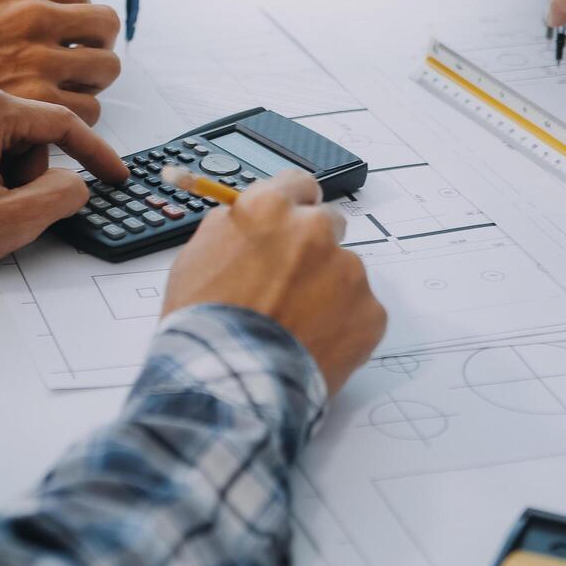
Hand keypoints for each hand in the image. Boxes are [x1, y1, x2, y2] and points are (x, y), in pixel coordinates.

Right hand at [0, 0, 121, 146]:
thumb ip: (20, 0)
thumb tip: (62, 11)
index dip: (78, 22)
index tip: (70, 38)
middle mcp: (35, 15)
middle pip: (105, 26)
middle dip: (95, 47)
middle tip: (80, 64)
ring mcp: (41, 59)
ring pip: (104, 69)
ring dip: (90, 83)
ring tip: (65, 92)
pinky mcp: (39, 100)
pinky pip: (88, 109)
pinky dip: (75, 115)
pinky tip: (49, 115)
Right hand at [161, 172, 385, 393]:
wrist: (230, 381)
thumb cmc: (204, 323)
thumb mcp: (196, 256)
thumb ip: (232, 228)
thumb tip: (247, 220)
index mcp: (268, 208)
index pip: (298, 184)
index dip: (292, 207)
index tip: (291, 224)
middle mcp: (314, 230)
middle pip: (328, 224)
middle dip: (312, 248)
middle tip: (289, 284)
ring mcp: (347, 270)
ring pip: (343, 271)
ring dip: (326, 290)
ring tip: (293, 325)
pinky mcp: (369, 311)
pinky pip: (359, 311)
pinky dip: (341, 325)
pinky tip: (311, 343)